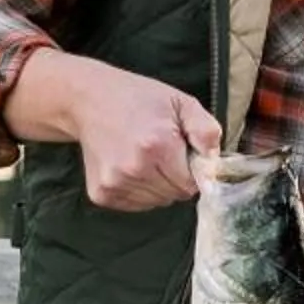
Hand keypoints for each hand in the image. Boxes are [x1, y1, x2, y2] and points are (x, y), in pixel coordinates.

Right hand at [7, 49, 220, 209]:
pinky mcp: (101, 194)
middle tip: (162, 152)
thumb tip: (214, 162)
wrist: (89, 100)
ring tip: (145, 157)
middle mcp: (134, 168)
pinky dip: (140, 191)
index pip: (191, 185)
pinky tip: (131, 166)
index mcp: (157, 146)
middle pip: (174, 195)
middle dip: (176, 178)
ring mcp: (114, 183)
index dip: (193, 171)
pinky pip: (137, 204)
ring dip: (158, 185)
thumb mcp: (181, 103)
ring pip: (157, 202)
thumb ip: (206, 131)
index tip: (183, 154)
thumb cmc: (139, 99)